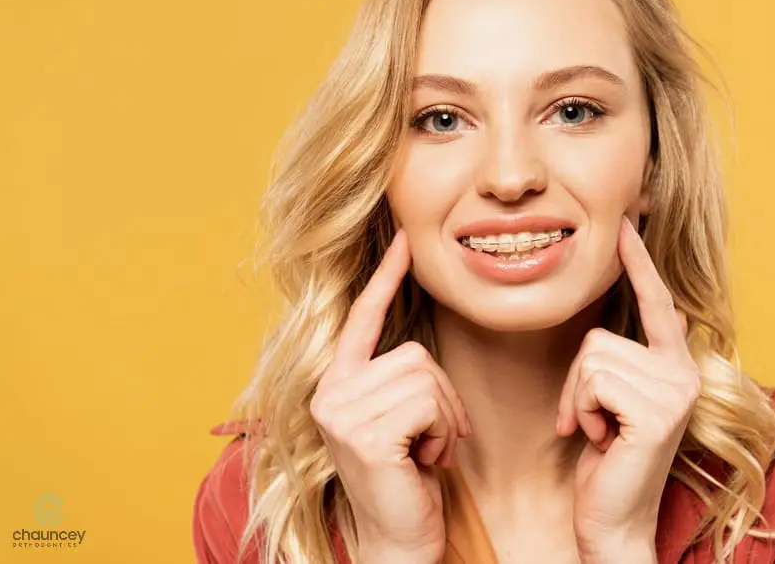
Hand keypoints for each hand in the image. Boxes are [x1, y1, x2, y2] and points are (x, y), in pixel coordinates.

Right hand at [310, 228, 472, 563]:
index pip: (363, 320)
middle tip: (433, 439)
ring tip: (426, 451)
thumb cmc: (407, 480)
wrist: (400, 541)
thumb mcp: (399, 420)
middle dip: (441, 397)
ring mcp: (342, 412)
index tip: (403, 240)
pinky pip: (429, 401)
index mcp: (337, 384)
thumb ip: (397, 380)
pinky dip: (443, 431)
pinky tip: (426, 461)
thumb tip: (419, 350)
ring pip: (426, 376)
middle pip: (414, 354)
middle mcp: (330, 392)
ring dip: (444, 417)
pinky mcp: (364, 434)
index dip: (385, 278)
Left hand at [556, 215, 698, 561]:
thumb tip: (634, 321)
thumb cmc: (607, 462)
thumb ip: (621, 362)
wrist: (612, 522)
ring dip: (578, 399)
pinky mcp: (657, 411)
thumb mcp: (613, 402)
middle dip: (577, 382)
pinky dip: (582, 412)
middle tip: (591, 422)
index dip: (637, 262)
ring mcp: (675, 391)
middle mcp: (683, 372)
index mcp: (675, 366)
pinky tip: (601, 440)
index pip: (655, 302)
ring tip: (599, 432)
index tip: (625, 222)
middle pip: (599, 336)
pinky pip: (593, 381)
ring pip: (591, 357)